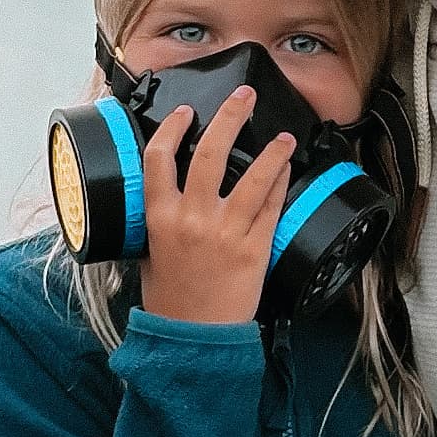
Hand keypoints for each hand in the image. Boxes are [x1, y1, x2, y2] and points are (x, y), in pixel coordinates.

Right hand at [136, 88, 291, 326]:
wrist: (191, 339)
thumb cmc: (169, 301)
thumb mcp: (149, 254)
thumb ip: (159, 221)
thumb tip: (168, 196)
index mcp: (160, 217)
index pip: (160, 158)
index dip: (173, 127)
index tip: (187, 112)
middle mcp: (192, 218)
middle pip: (211, 153)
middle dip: (230, 116)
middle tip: (244, 97)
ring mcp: (226, 232)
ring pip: (253, 177)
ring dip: (272, 150)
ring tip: (285, 136)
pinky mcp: (254, 248)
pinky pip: (271, 206)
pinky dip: (280, 183)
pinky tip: (287, 170)